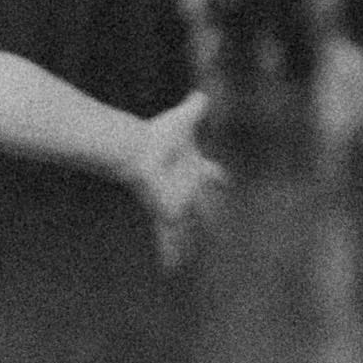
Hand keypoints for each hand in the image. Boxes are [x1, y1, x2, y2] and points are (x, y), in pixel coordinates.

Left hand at [121, 91, 223, 267]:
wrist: (138, 150)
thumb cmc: (160, 135)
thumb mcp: (183, 118)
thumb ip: (194, 107)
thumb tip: (201, 92)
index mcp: (194, 167)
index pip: (211, 174)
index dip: (218, 177)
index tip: (224, 180)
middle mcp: (186, 188)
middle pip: (202, 206)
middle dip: (209, 217)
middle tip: (217, 229)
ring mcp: (177, 202)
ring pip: (186, 228)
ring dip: (188, 244)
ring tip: (189, 262)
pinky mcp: (167, 214)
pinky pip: (171, 237)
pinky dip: (171, 253)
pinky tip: (170, 270)